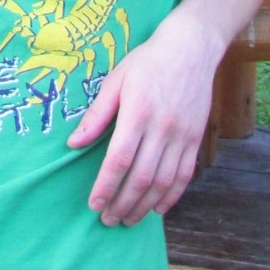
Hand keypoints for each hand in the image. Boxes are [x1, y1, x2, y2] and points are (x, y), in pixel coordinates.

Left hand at [66, 5, 224, 226]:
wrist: (191, 48)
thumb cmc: (147, 61)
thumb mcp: (116, 80)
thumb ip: (96, 115)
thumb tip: (73, 143)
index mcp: (138, 112)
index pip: (119, 159)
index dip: (106, 186)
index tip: (94, 204)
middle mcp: (162, 127)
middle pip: (142, 177)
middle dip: (123, 204)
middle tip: (108, 220)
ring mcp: (182, 135)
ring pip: (164, 182)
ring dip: (145, 206)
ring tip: (128, 220)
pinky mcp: (196, 139)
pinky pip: (184, 175)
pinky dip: (171, 196)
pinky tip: (157, 208)